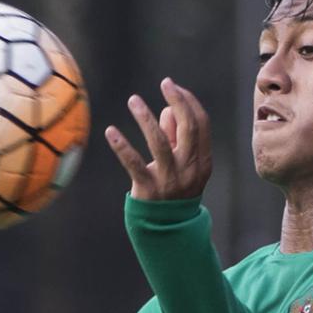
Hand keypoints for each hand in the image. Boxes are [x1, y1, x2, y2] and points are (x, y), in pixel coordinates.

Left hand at [105, 77, 212, 200]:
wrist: (168, 229)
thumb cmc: (174, 188)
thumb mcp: (183, 164)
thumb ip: (177, 137)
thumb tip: (167, 110)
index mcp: (202, 161)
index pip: (201, 124)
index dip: (189, 102)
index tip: (173, 86)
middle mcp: (189, 169)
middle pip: (188, 128)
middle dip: (177, 101)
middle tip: (165, 83)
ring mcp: (170, 180)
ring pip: (159, 143)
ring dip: (146, 118)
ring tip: (133, 100)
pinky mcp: (148, 190)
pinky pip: (133, 164)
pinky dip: (121, 147)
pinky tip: (110, 132)